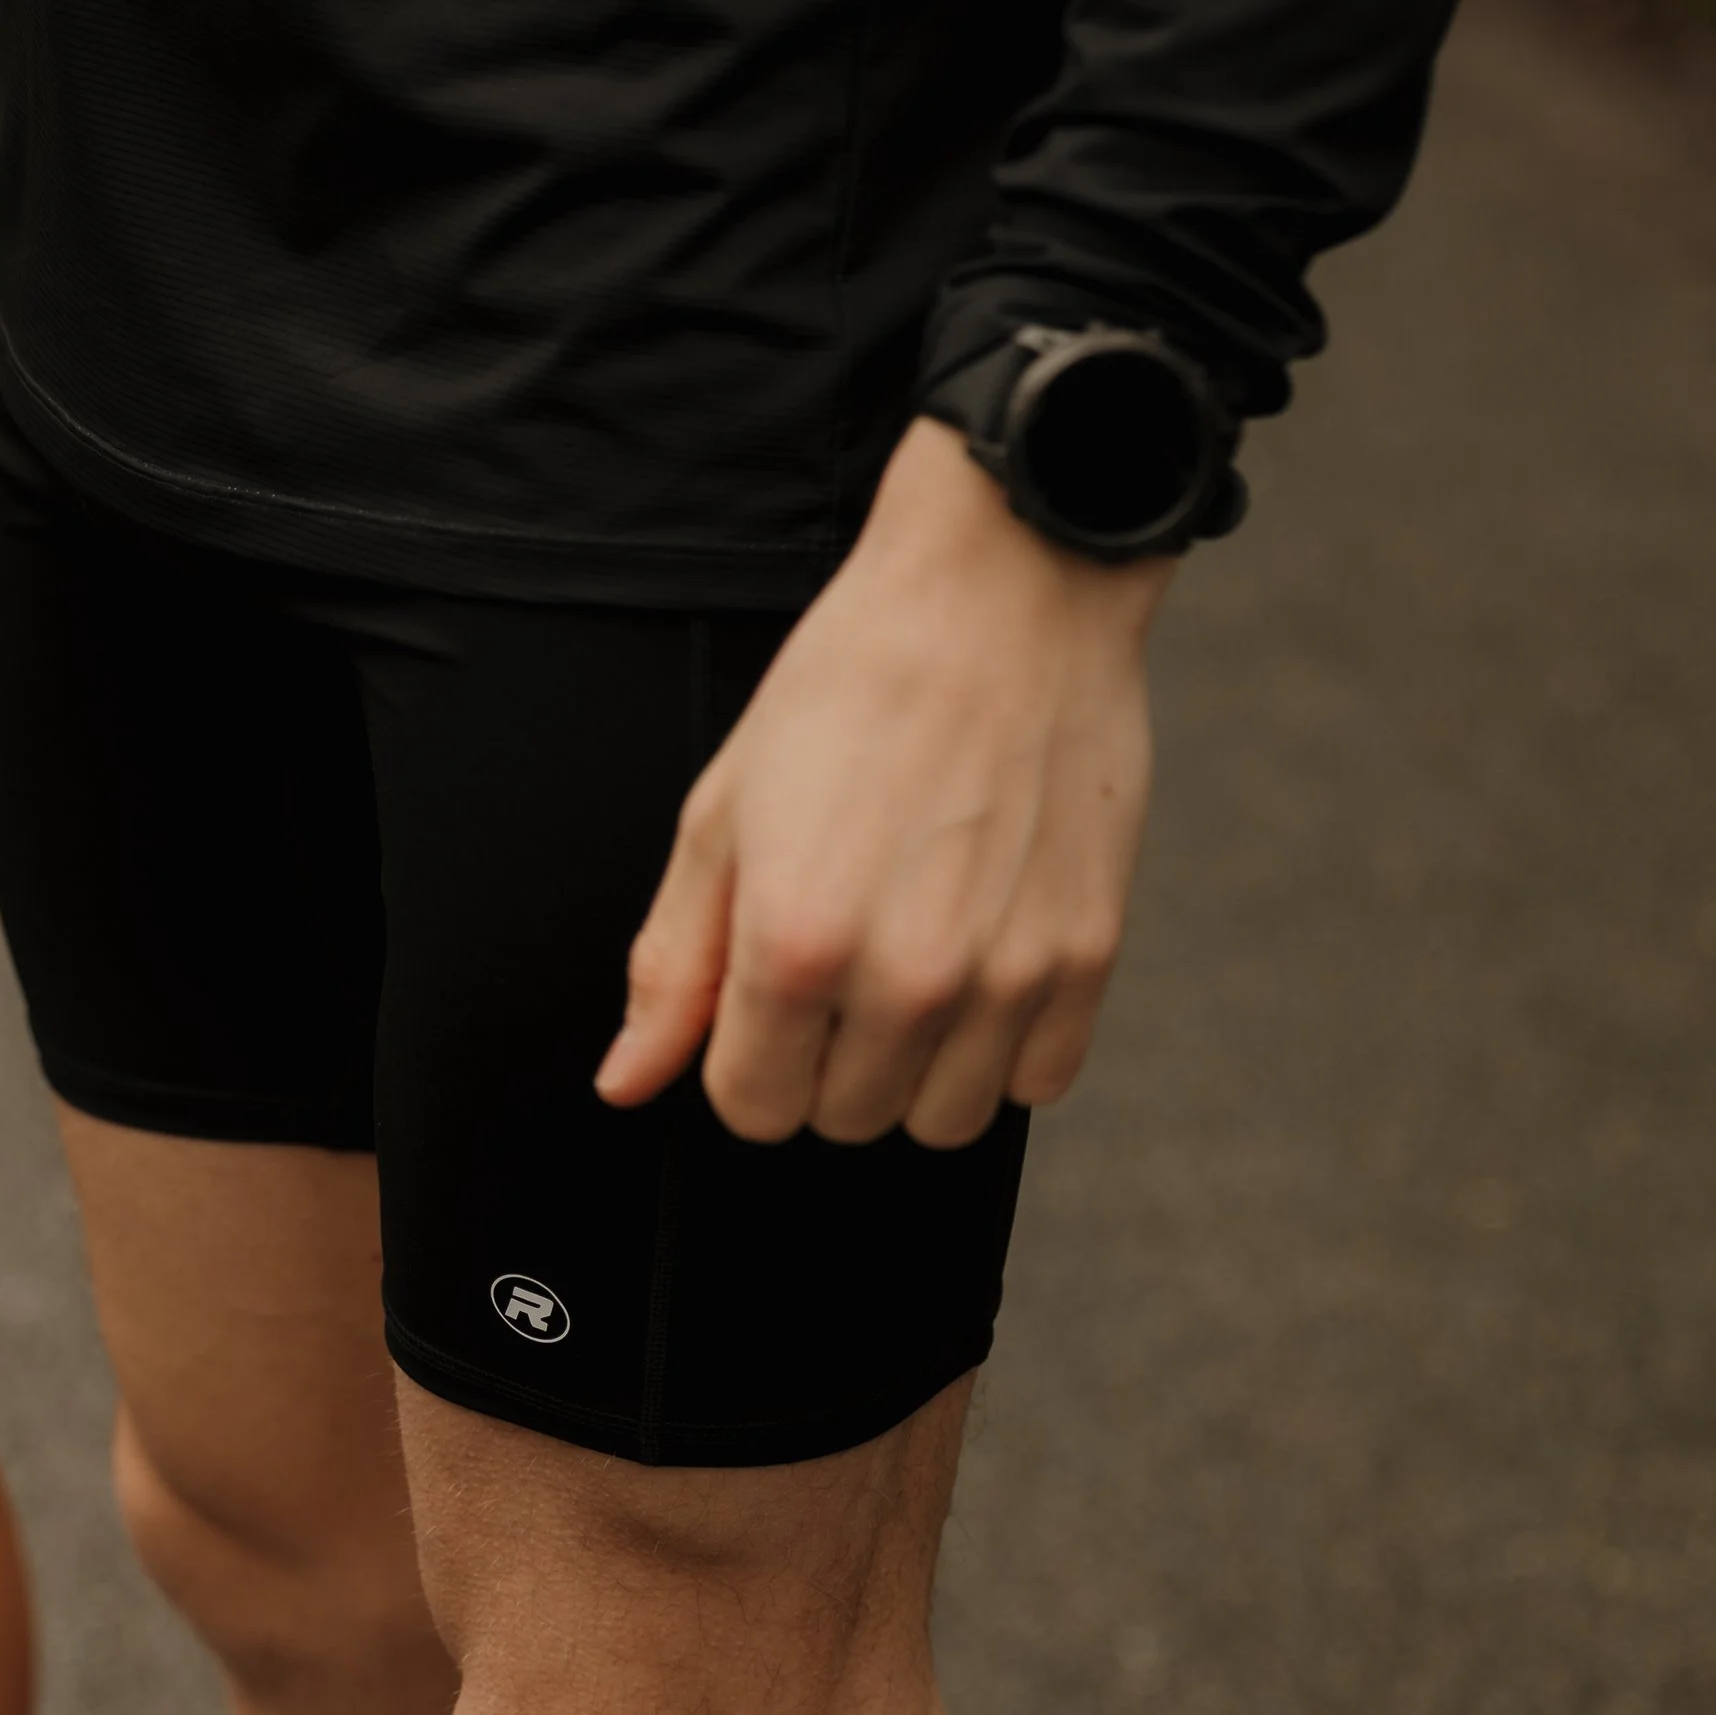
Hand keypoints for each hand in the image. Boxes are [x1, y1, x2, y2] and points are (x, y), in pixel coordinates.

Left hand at [595, 419, 1167, 1147]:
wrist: (1003, 592)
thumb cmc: (850, 687)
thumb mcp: (724, 816)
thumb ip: (675, 965)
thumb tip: (626, 1082)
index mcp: (796, 944)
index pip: (754, 1107)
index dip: (744, 1059)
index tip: (764, 994)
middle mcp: (907, 977)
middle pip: (845, 1120)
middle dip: (825, 1063)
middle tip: (840, 962)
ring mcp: (1008, 973)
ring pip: (943, 1122)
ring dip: (915, 1070)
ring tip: (911, 973)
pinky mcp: (1089, 954)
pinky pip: (1040, 1082)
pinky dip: (1005, 1049)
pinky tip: (982, 967)